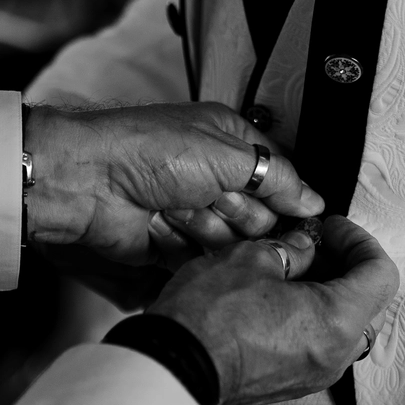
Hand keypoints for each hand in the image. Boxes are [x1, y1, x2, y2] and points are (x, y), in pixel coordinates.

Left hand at [24, 102, 322, 265]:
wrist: (90, 182)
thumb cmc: (150, 151)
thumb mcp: (227, 151)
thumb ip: (278, 177)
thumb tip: (315, 200)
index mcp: (231, 143)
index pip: (280, 177)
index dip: (286, 198)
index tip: (297, 216)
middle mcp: (215, 177)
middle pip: (260, 217)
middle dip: (239, 215)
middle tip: (212, 199)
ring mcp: (193, 212)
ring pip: (232, 244)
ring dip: (206, 229)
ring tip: (176, 209)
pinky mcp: (172, 245)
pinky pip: (202, 261)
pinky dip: (183, 247)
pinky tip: (161, 227)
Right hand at [148, 216, 397, 404]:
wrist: (174, 368)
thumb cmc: (209, 314)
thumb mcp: (252, 258)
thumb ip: (291, 249)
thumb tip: (304, 247)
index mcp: (337, 320)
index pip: (380, 273)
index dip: (359, 241)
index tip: (331, 229)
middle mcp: (335, 356)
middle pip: (371, 304)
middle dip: (350, 269)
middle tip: (318, 245)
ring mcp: (314, 376)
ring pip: (346, 328)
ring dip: (332, 295)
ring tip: (295, 271)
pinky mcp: (291, 385)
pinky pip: (321, 347)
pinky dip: (313, 319)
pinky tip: (280, 300)